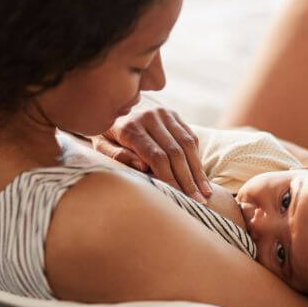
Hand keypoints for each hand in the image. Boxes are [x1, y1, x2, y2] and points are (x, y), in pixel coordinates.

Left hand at [91, 97, 212, 202]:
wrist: (112, 105)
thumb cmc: (105, 134)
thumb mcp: (101, 146)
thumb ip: (117, 156)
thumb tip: (142, 167)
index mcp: (130, 127)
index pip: (157, 157)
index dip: (170, 179)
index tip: (179, 198)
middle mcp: (150, 117)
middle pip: (175, 152)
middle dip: (188, 180)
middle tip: (198, 201)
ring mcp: (164, 113)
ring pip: (187, 144)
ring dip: (198, 171)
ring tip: (206, 192)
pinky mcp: (173, 114)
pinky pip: (190, 137)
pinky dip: (196, 157)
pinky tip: (201, 176)